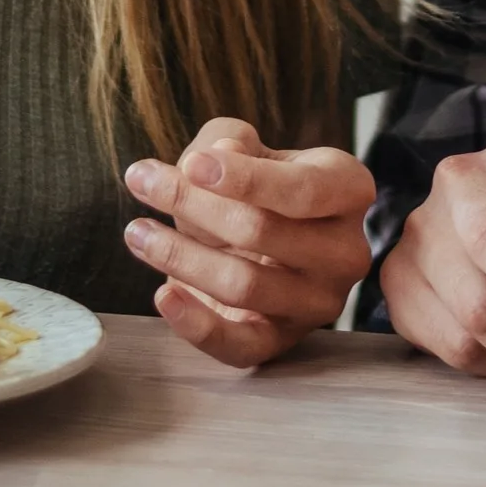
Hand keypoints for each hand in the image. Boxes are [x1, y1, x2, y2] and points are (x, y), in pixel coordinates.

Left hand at [122, 118, 374, 368]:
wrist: (257, 237)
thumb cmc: (253, 184)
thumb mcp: (243, 145)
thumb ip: (229, 141)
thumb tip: (220, 157)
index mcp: (348, 190)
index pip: (303, 189)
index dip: (245, 179)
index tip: (191, 165)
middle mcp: (345, 250)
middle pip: (264, 231)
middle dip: (193, 205)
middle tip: (142, 181)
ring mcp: (318, 302)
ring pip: (244, 284)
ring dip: (180, 256)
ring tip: (137, 231)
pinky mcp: (284, 341)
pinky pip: (241, 344)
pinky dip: (196, 324)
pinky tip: (163, 293)